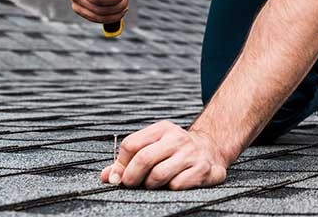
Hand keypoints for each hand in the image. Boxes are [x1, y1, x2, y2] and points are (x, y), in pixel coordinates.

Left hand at [101, 120, 227, 189]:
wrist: (212, 150)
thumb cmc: (175, 151)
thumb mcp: (154, 147)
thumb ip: (128, 161)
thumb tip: (106, 176)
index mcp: (162, 129)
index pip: (131, 144)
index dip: (121, 164)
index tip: (119, 177)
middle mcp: (177, 138)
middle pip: (143, 159)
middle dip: (132, 177)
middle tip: (131, 185)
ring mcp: (191, 153)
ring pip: (159, 175)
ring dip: (150, 185)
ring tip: (152, 185)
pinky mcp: (203, 169)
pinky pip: (177, 185)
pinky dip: (170, 189)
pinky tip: (172, 184)